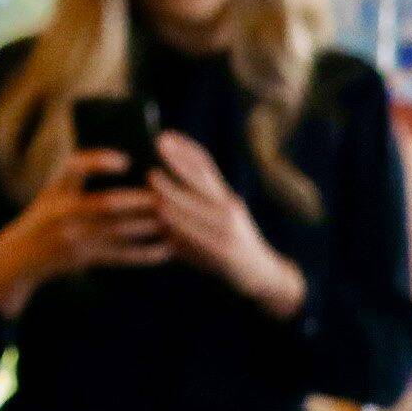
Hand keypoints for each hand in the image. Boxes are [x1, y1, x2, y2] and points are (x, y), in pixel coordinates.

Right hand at [0, 145, 166, 315]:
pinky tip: (167, 250)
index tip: (124, 160)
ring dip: (147, 225)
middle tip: (165, 195)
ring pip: (117, 231)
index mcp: (56, 190)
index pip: (74, 168)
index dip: (98, 162)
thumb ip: (78, 178)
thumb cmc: (45, 216)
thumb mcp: (53, 192)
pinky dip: (145, 254)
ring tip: (173, 219)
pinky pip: (120, 257)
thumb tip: (126, 160)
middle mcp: (62, 212)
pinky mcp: (84, 258)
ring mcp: (74, 237)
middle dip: (138, 200)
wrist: (20, 256)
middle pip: (105, 204)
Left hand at [151, 130, 307, 318]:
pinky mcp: (220, 249)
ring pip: (191, 206)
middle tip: (154, 158)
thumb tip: (162, 184)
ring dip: (169, 194)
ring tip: (151, 181)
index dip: (185, 149)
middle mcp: (228, 209)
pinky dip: (174, 223)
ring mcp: (225, 229)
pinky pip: (191, 233)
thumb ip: (197, 201)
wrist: (260, 274)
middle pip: (198, 181)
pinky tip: (160, 214)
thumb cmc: (230, 245)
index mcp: (226, 197)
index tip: (166, 136)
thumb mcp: (221, 216)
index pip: (205, 166)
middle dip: (175, 167)